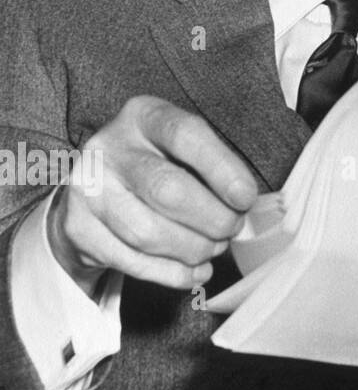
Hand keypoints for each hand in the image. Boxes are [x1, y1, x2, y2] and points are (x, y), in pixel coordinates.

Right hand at [47, 95, 257, 298]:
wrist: (94, 191)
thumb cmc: (156, 163)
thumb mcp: (180, 147)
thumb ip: (212, 166)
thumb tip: (244, 206)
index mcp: (143, 116)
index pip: (186, 134)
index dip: (222, 169)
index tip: (246, 197)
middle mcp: (108, 148)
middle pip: (167, 190)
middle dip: (212, 218)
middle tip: (233, 228)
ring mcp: (87, 190)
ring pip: (148, 233)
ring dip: (194, 249)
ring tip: (214, 248)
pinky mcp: (78, 229)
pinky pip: (133, 262)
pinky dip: (173, 273)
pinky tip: (195, 271)